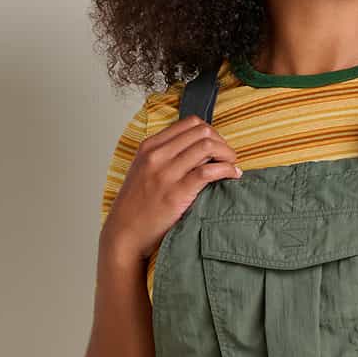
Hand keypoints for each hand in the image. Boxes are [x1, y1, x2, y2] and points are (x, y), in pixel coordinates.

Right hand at [102, 115, 242, 264]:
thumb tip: (196, 149)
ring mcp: (166, 173)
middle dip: (222, 141)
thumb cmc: (136, 206)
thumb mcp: (143, 170)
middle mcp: (157, 155)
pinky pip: (208, 172)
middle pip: (201, 131)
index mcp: (149, 146)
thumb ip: (164, 156)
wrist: (125, 233)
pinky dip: (226, 170)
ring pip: (207, 146)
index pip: (189, 123)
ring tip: (232, 165)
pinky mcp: (177, 193)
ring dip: (227, 154)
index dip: (211, 132)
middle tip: (228, 156)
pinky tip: (233, 175)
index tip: (217, 145)